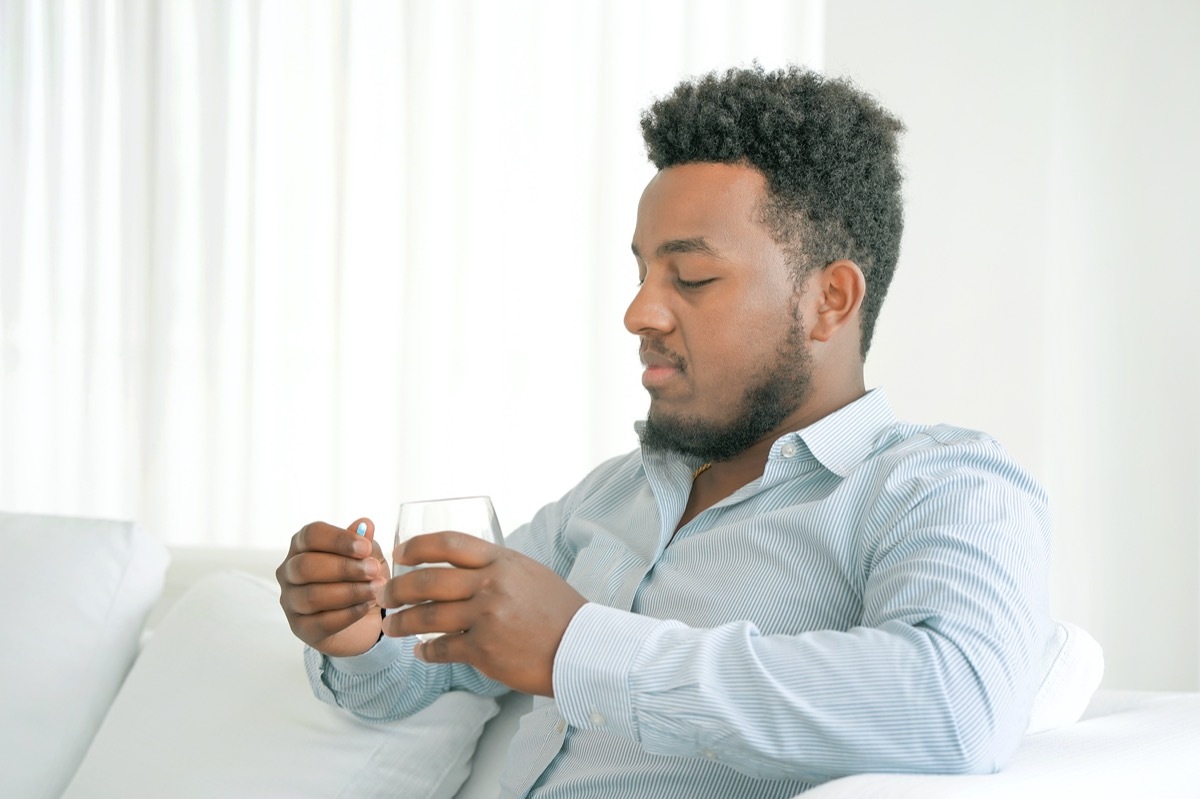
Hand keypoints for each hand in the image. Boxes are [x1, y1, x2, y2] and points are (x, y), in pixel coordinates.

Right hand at [277, 519, 387, 656]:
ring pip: (312, 596)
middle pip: (305, 565)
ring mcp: (290, 601)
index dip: (338, 539)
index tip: (365, 548)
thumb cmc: (359, 579)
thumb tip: (365, 524)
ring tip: (376, 590)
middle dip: (344, 568)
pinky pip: (320, 622)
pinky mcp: (300, 628)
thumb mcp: (367, 557)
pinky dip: (348, 614)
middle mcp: (289, 572)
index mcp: (302, 546)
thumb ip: (364, 542)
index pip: (311, 535)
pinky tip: (367, 606)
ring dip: (349, 592)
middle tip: (373, 570)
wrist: (362, 620)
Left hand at [378, 532, 587, 696]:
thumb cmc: (559, 611)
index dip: (417, 546)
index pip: (449, 543)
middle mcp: (491, 585)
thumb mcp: (530, 573)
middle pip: (427, 581)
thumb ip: (497, 568)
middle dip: (397, 589)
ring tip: (390, 626)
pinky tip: (420, 651)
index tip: (400, 554)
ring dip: (401, 622)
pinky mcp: (484, 650)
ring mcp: (486, 618)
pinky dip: (425, 651)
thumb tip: (463, 568)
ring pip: (426, 616)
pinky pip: (442, 648)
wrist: (583, 648)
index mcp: (502, 561)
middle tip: (384, 595)